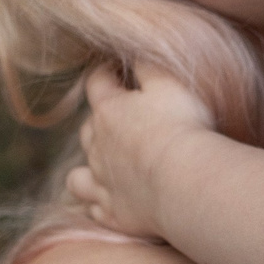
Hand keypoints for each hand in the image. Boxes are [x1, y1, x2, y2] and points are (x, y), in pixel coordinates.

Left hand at [65, 61, 217, 240]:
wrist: (185, 182)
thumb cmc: (182, 127)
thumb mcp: (170, 83)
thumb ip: (149, 65)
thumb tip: (135, 51)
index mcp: (109, 110)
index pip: (97, 82)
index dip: (104, 73)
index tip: (115, 70)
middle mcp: (97, 146)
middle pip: (87, 129)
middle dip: (99, 122)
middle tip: (122, 120)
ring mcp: (102, 183)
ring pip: (78, 174)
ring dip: (86, 169)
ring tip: (104, 166)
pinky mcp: (113, 213)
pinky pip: (94, 208)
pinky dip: (98, 204)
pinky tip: (109, 202)